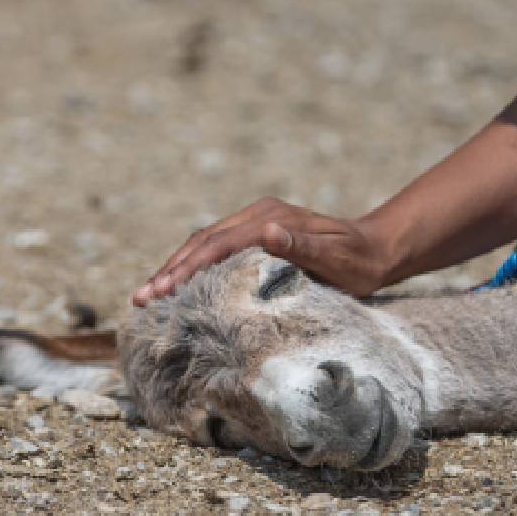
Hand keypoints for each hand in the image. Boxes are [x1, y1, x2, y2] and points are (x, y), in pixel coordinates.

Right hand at [132, 197, 391, 305]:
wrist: (377, 247)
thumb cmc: (358, 261)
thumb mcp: (337, 258)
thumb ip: (304, 246)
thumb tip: (268, 233)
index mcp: (269, 219)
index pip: (216, 245)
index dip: (185, 268)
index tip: (160, 291)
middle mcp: (257, 216)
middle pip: (201, 242)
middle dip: (168, 270)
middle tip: (139, 299)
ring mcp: (256, 223)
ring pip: (203, 244)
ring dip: (175, 268)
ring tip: (147, 294)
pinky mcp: (258, 235)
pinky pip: (215, 250)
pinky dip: (192, 266)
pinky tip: (178, 286)